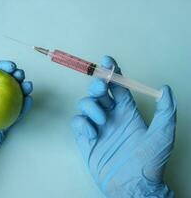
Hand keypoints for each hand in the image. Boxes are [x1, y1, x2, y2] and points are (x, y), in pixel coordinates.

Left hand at [0, 61, 32, 197]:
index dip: (3, 67)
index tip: (11, 66)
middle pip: (6, 84)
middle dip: (16, 76)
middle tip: (20, 74)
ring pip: (14, 98)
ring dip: (24, 89)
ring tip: (28, 85)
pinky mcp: (4, 126)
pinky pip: (17, 115)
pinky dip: (25, 107)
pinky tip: (28, 100)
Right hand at [71, 56, 175, 196]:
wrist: (131, 185)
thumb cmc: (149, 161)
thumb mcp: (163, 134)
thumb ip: (166, 111)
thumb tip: (165, 88)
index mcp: (127, 112)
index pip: (118, 87)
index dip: (112, 72)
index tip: (108, 60)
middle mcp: (111, 116)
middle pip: (98, 91)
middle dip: (97, 85)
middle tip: (101, 88)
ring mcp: (97, 126)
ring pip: (85, 104)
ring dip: (91, 107)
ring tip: (102, 120)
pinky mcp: (85, 138)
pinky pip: (77, 122)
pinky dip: (82, 123)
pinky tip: (93, 133)